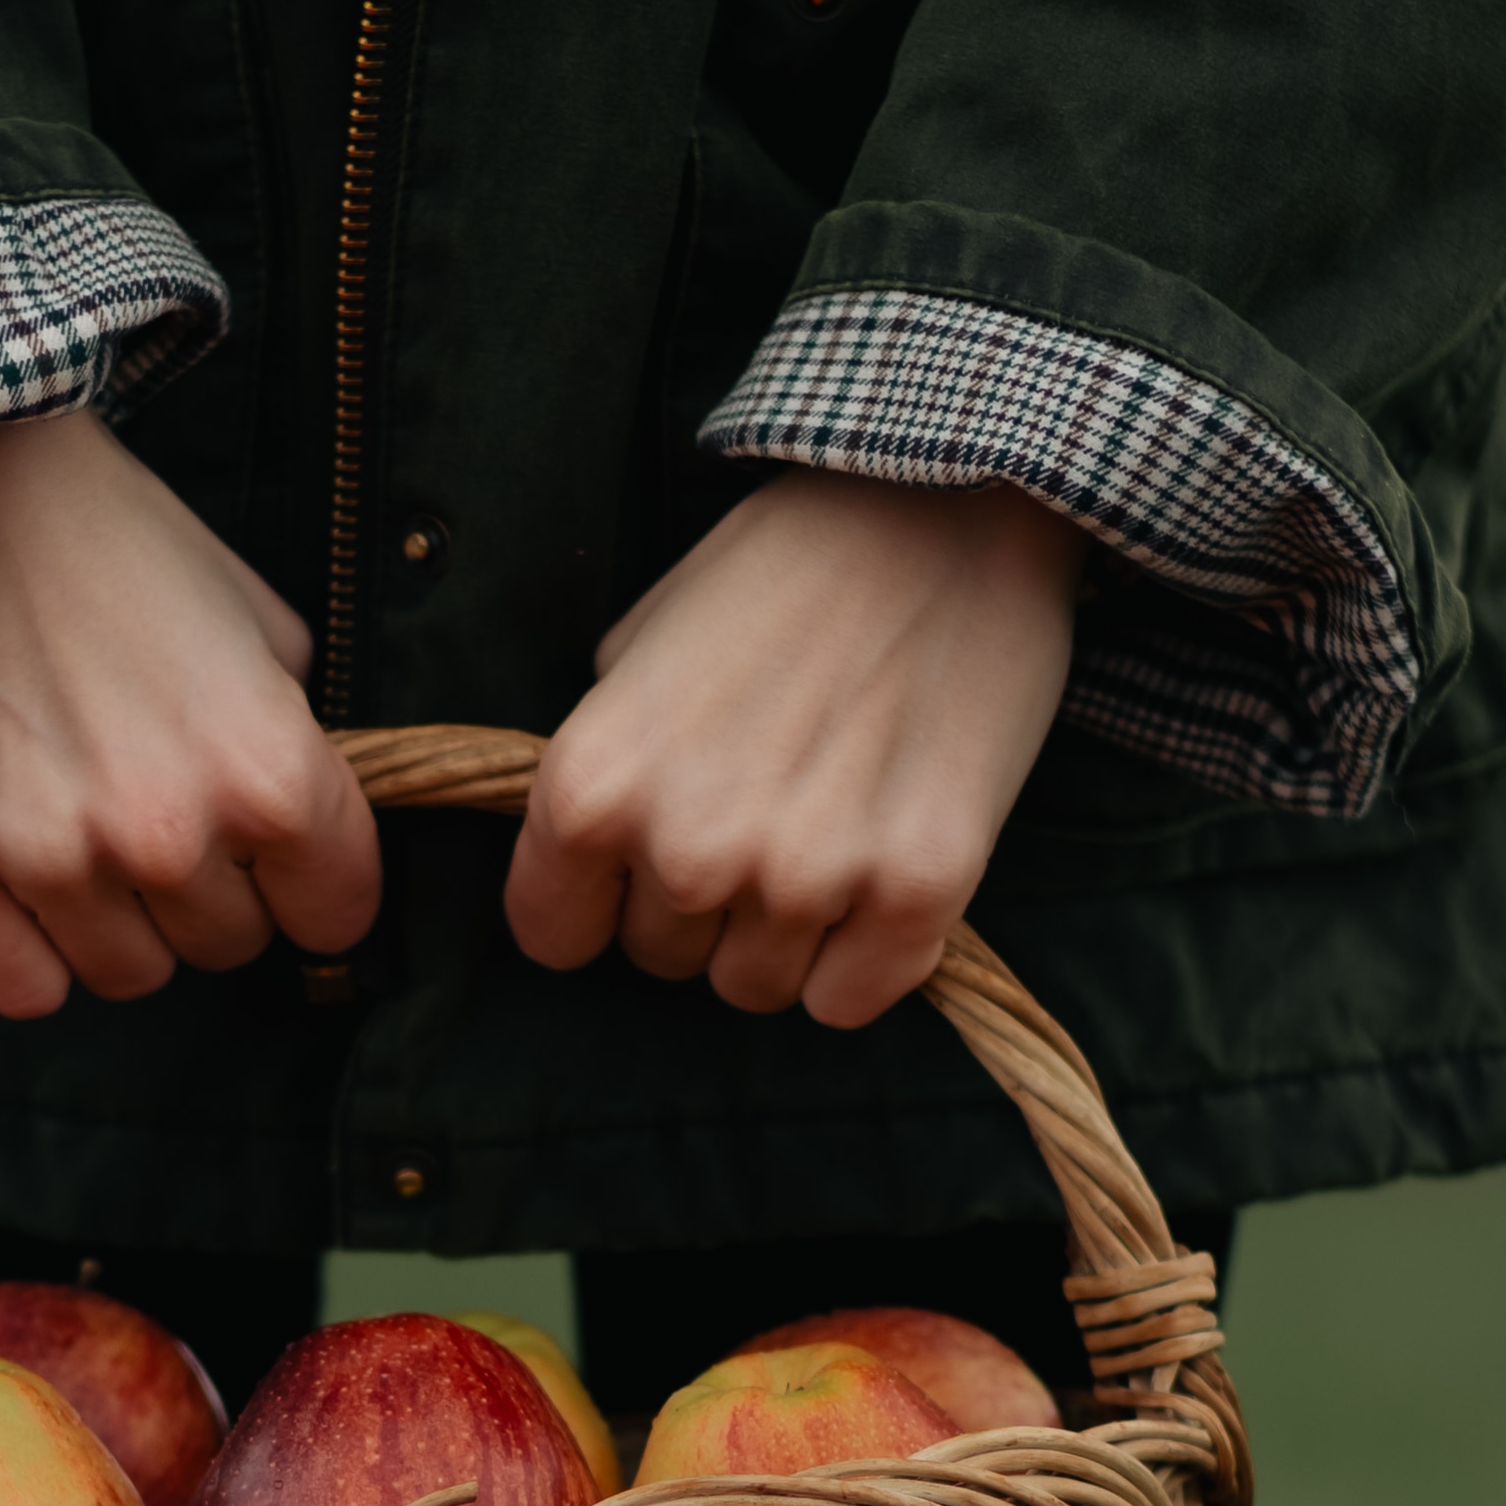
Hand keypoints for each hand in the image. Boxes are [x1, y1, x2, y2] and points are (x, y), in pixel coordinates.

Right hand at [0, 405, 379, 1018]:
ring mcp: (43, 854)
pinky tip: (20, 876)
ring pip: (128, 974)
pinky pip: (21, 987)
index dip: (311, 883)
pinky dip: (27, 951)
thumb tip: (308, 845)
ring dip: (118, 922)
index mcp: (268, 771)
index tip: (276, 854)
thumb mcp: (264, 627)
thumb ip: (296, 749)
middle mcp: (163, 831)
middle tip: (157, 807)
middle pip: (226, 948)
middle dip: (209, 891)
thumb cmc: (118, 540)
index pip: (335, 917)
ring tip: (84, 824)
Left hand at [505, 471, 1080, 1027]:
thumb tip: (598, 853)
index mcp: (595, 784)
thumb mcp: (641, 643)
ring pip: (760, 987)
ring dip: (784, 933)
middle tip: (760, 812)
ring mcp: (806, 876)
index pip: (553, 936)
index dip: (594, 906)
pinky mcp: (919, 890)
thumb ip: (611, 761)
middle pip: (664, 963)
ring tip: (826, 826)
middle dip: (699, 907)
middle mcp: (689, 846)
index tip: (635, 872)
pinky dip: (866, 958)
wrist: (952, 507)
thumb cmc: (784, 564)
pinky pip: (853, 999)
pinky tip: (880, 871)